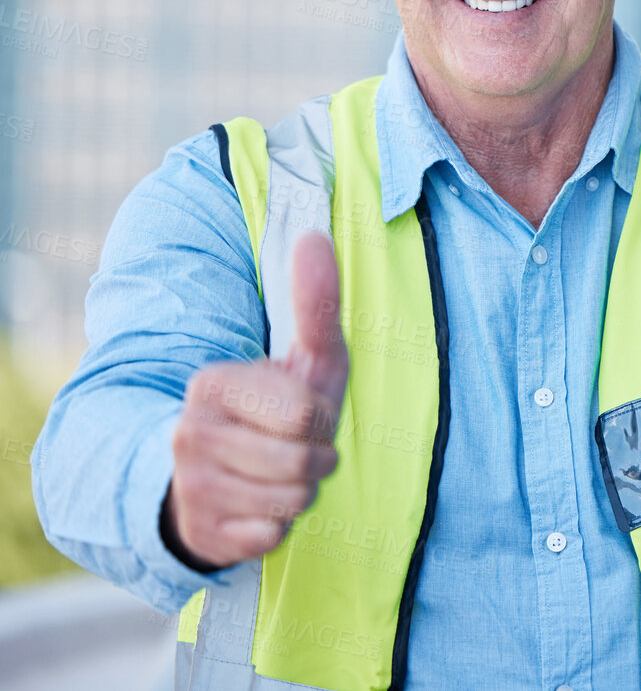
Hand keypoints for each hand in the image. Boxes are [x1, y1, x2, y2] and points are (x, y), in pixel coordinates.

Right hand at [163, 231, 349, 570]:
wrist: (214, 479)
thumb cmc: (276, 411)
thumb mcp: (304, 357)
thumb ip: (314, 300)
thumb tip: (315, 233)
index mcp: (212, 383)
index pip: (305, 414)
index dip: (321, 419)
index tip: (303, 414)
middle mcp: (190, 432)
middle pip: (303, 461)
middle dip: (317, 459)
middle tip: (297, 449)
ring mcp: (190, 486)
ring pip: (291, 501)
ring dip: (301, 492)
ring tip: (281, 475)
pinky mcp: (199, 532)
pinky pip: (271, 536)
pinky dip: (279, 526)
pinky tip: (260, 507)